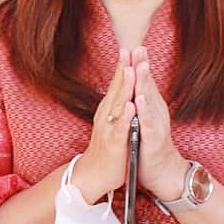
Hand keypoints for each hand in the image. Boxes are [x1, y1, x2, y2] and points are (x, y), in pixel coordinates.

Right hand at [77, 55, 135, 201]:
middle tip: (129, 49)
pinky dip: (125, 117)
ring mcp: (109, 129)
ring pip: (118, 105)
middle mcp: (106, 116)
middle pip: (116, 88)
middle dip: (123, 69)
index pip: (116, 84)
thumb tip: (122, 90)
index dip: (122, 66)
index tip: (129, 47)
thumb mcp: (111, 123)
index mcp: (108, 110)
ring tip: (131, 70)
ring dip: (124, 87)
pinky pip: (120, 128)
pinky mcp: (114, 144)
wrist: (93, 175)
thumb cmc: (106, 149)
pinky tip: (131, 107)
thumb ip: (117, 107)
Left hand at [130, 48, 188, 201]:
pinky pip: (147, 123)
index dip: (140, 63)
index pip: (145, 81)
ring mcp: (156, 125)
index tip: (134, 45)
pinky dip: (144, 111)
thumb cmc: (150, 145)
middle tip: (139, 47)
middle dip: (143, 66)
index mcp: (151, 107)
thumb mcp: (146, 119)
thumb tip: (140, 82)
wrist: (163, 172)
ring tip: (141, 67)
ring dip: (145, 83)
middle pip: (148, 86)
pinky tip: (140, 99)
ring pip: (149, 101)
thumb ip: (144, 101)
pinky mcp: (153, 140)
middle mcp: (156, 113)